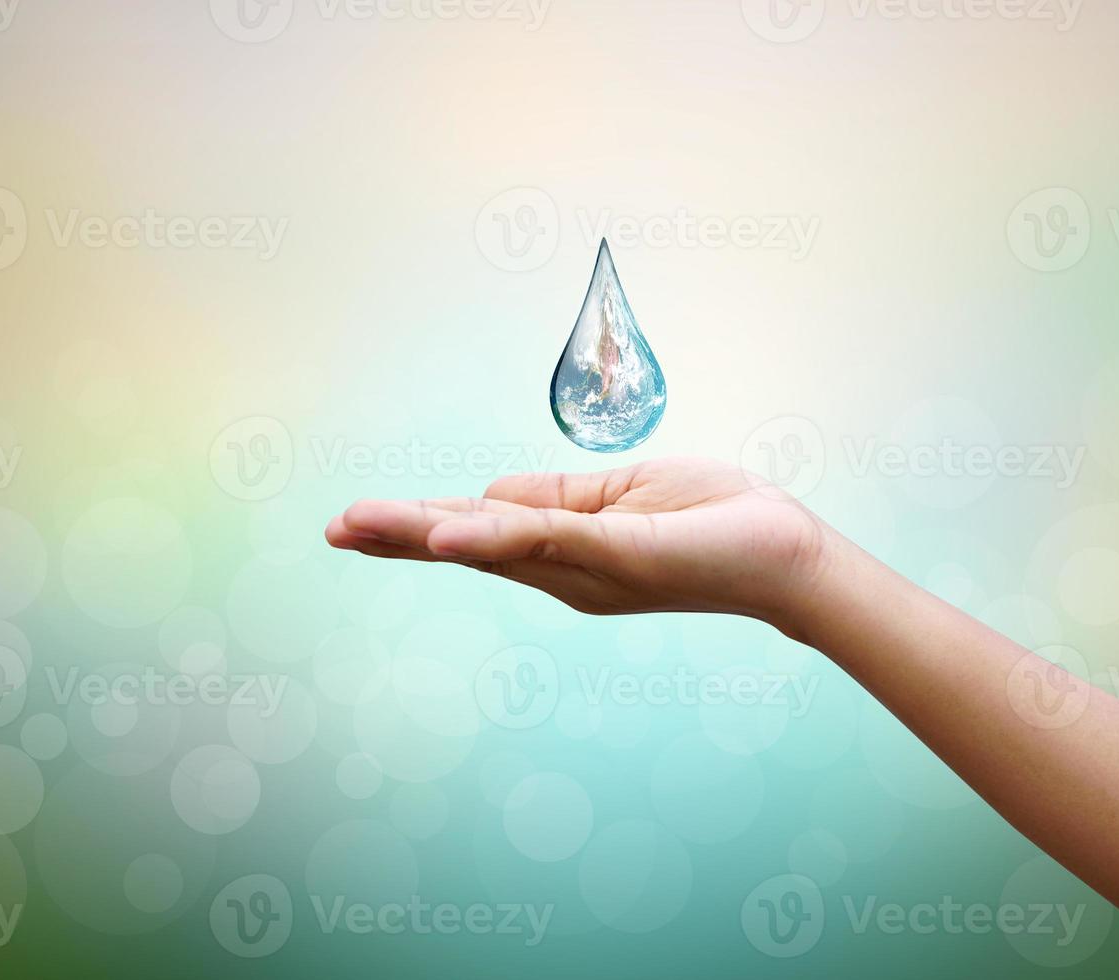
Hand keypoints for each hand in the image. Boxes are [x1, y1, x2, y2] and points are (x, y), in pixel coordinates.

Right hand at [325, 457, 834, 633]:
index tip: (352, 524)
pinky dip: (495, 536)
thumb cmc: (713, 519)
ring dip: (423, 533)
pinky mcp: (621, 556)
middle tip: (331, 530)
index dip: (414, 526)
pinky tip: (448, 535)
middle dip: (397, 537)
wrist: (787, 553)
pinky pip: (549, 541)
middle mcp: (564, 567)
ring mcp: (588, 566)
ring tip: (357, 527)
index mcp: (562, 546)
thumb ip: (551, 504)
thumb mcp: (621, 498)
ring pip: (491, 543)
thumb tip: (484, 498)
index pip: (473, 529)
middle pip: (465, 544)